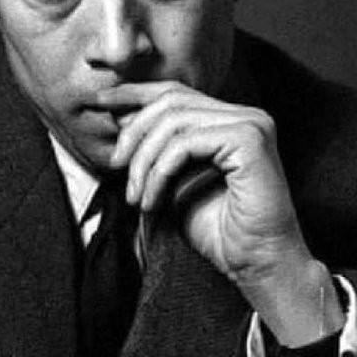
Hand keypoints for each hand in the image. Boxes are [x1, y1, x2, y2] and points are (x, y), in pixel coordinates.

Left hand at [105, 81, 343, 344]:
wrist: (256, 265)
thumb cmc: (221, 234)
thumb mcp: (175, 184)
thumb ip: (157, 152)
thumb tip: (122, 121)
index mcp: (231, 120)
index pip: (176, 92)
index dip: (134, 92)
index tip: (99, 102)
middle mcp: (246, 115)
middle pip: (172, 100)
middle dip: (134, 132)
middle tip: (115, 167)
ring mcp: (251, 124)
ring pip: (174, 120)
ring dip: (144, 160)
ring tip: (135, 196)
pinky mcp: (249, 140)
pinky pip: (186, 143)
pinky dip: (160, 172)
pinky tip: (152, 201)